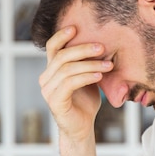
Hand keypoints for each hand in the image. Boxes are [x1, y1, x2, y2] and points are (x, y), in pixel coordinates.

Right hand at [39, 26, 112, 142]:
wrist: (81, 128)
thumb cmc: (85, 102)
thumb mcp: (87, 78)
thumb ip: (86, 63)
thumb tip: (100, 43)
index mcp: (51, 71)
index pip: (52, 48)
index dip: (61, 36)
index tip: (76, 27)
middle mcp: (45, 79)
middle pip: (61, 56)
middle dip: (83, 49)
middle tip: (102, 47)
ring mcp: (48, 91)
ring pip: (67, 69)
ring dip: (90, 64)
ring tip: (108, 64)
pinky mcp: (55, 102)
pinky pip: (70, 83)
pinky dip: (86, 76)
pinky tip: (99, 75)